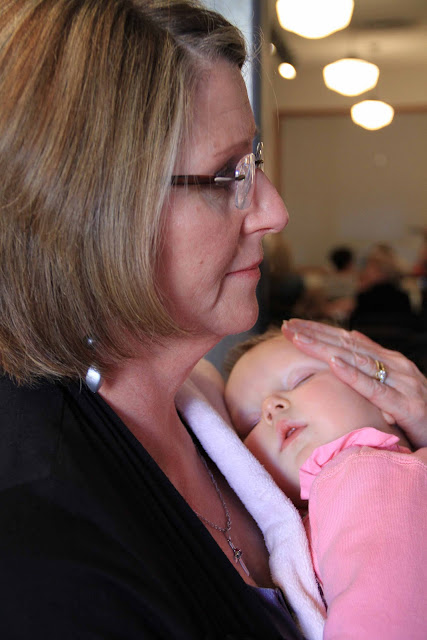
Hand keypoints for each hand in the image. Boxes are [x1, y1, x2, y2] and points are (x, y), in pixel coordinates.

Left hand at [282, 319, 426, 447]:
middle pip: (345, 345)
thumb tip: (352, 337)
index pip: (346, 340)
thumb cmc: (419, 413)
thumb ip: (374, 362)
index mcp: (388, 360)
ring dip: (324, 348)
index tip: (291, 325)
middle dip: (313, 335)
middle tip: (286, 327)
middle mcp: (394, 365)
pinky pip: (374, 388)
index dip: (318, 331)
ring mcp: (401, 382)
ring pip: (355, 361)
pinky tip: (333, 363)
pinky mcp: (405, 405)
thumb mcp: (394, 384)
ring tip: (299, 339)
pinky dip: (353, 374)